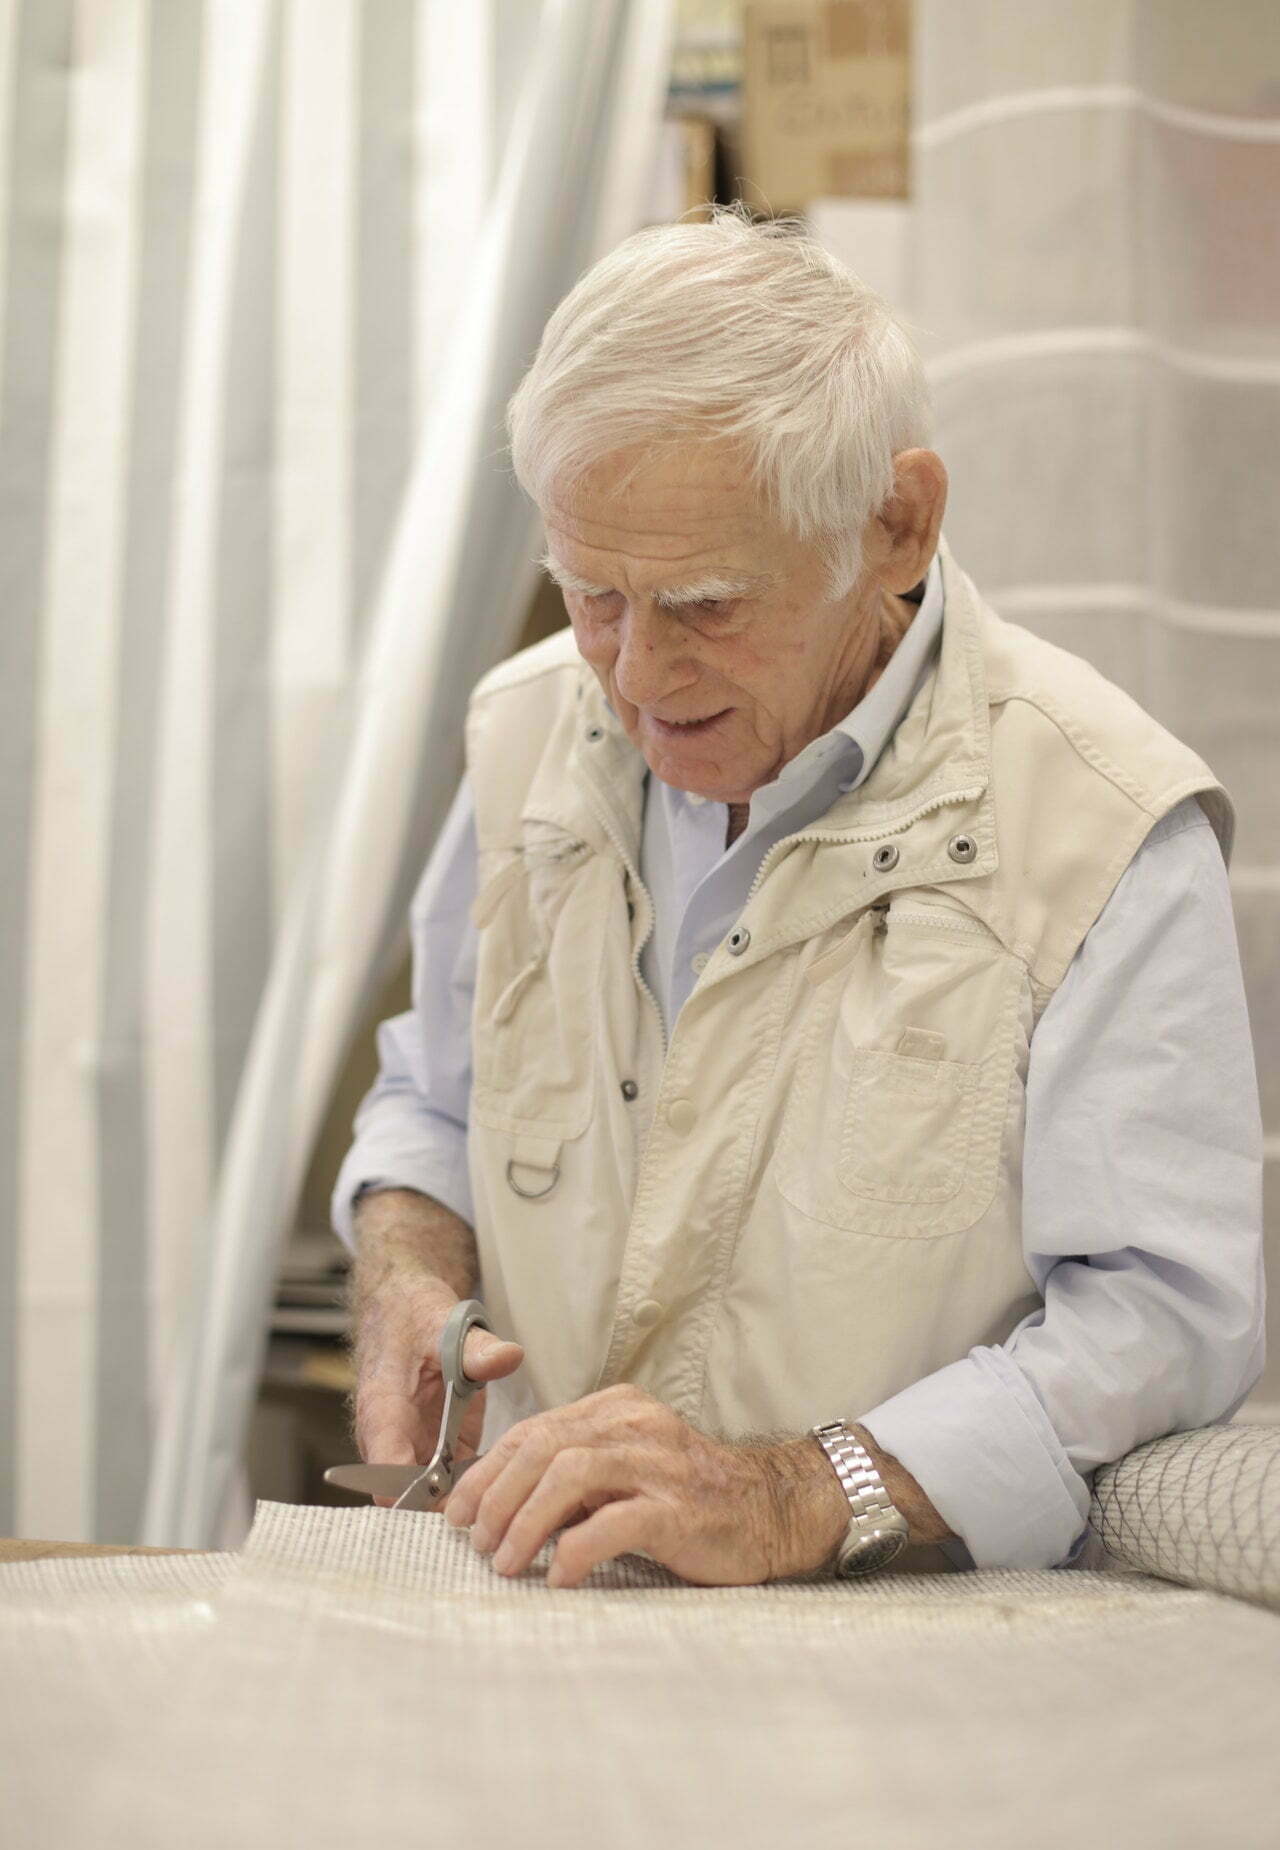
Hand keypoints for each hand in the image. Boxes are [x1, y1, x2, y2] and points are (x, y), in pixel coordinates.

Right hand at [352, 1272, 523, 1505]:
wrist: (403, 1311)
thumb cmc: (413, 1318)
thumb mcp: (443, 1325)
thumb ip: (476, 1347)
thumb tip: (508, 1358)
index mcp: (383, 1413)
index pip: (386, 1472)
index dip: (415, 1497)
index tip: (455, 1506)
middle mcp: (393, 1440)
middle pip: (408, 1498)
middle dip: (447, 1513)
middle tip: (494, 1516)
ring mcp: (415, 1447)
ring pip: (431, 1499)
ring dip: (464, 1507)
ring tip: (507, 1509)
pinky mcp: (439, 1448)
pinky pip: (454, 1485)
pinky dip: (476, 1492)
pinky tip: (509, 1490)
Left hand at [442, 1383, 850, 1586]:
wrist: (772, 1510)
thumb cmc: (689, 1498)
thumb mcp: (626, 1470)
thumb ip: (575, 1476)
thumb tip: (499, 1508)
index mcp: (617, 1409)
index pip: (535, 1430)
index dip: (487, 1471)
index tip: (457, 1511)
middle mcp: (635, 1426)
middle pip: (543, 1445)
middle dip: (496, 1495)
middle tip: (475, 1540)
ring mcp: (658, 1465)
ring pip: (569, 1474)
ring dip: (525, 1521)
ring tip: (505, 1562)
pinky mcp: (679, 1510)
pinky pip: (614, 1524)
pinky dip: (576, 1549)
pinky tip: (560, 1576)